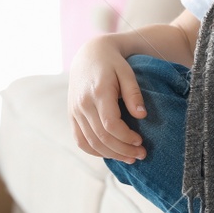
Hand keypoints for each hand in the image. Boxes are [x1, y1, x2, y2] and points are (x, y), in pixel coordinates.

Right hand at [67, 37, 147, 162]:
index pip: (110, 124)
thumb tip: (142, 116)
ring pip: (90, 142)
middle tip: (141, 155)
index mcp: (98, 92)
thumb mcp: (127, 72)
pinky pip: (80, 140)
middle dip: (122, 150)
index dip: (126, 137)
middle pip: (101, 137)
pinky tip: (110, 153)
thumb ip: (133, 93)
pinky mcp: (72, 115)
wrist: (89, 54)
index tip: (140, 141)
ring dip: (110, 154)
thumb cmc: (112, 63)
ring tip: (129, 158)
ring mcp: (74, 111)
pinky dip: (94, 151)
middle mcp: (82, 104)